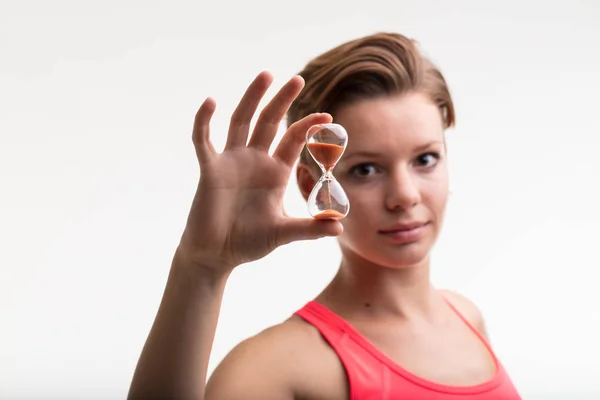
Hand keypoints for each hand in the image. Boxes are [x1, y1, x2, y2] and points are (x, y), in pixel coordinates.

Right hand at [176, 71, 342, 272]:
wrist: (218, 254)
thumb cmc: (249, 242)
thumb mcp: (283, 232)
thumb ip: (309, 228)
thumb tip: (339, 228)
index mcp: (275, 172)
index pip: (293, 139)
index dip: (309, 127)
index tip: (327, 118)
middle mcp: (255, 160)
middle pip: (269, 122)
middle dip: (282, 100)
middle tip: (297, 79)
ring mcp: (231, 162)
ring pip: (241, 121)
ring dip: (252, 98)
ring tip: (266, 75)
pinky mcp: (210, 170)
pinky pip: (204, 140)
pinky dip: (205, 122)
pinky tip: (211, 102)